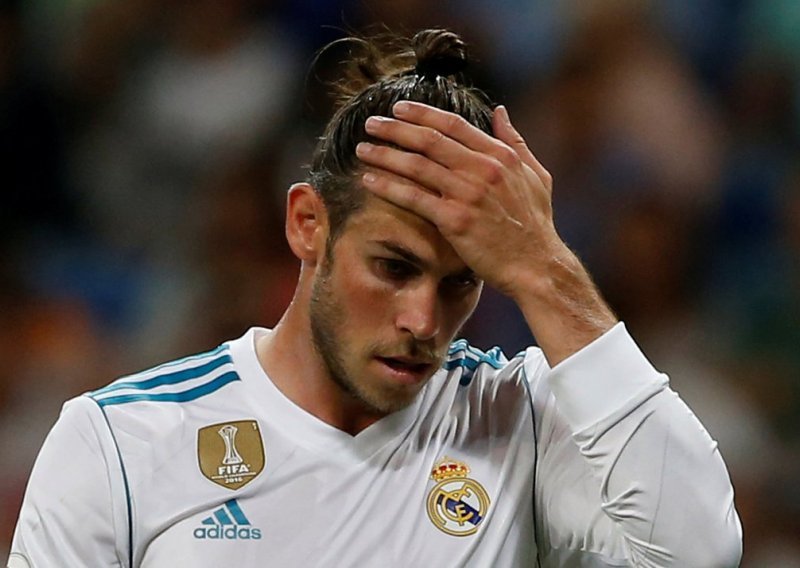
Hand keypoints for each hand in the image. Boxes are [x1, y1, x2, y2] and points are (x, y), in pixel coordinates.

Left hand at [356, 100, 562, 299]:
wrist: (536, 266)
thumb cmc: (536, 224)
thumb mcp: (535, 175)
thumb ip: (515, 142)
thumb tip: (499, 111)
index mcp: (500, 156)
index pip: (453, 125)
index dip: (422, 113)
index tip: (399, 108)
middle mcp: (483, 170)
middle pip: (429, 140)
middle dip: (395, 128)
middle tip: (371, 123)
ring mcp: (468, 194)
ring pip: (417, 166)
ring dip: (385, 155)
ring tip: (362, 149)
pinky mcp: (455, 220)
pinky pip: (413, 198)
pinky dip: (388, 186)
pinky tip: (369, 180)